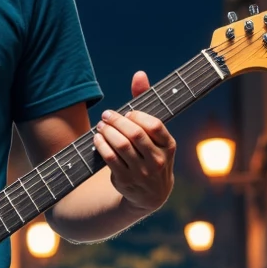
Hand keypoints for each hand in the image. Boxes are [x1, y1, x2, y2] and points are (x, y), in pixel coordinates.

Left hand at [93, 71, 174, 213]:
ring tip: (101, 125)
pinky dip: (101, 146)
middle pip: (135, 135)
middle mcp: (158, 160)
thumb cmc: (151, 153)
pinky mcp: (126, 180)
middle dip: (117, 121)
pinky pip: (110, 159)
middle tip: (107, 115)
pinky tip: (97, 138)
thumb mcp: (155, 133)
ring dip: (107, 132)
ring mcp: (142, 173)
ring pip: (121, 146)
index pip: (154, 125)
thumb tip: (139, 74)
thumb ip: (146, 102)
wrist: (151, 193)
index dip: (137, 116)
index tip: (128, 113)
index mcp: (169, 146)